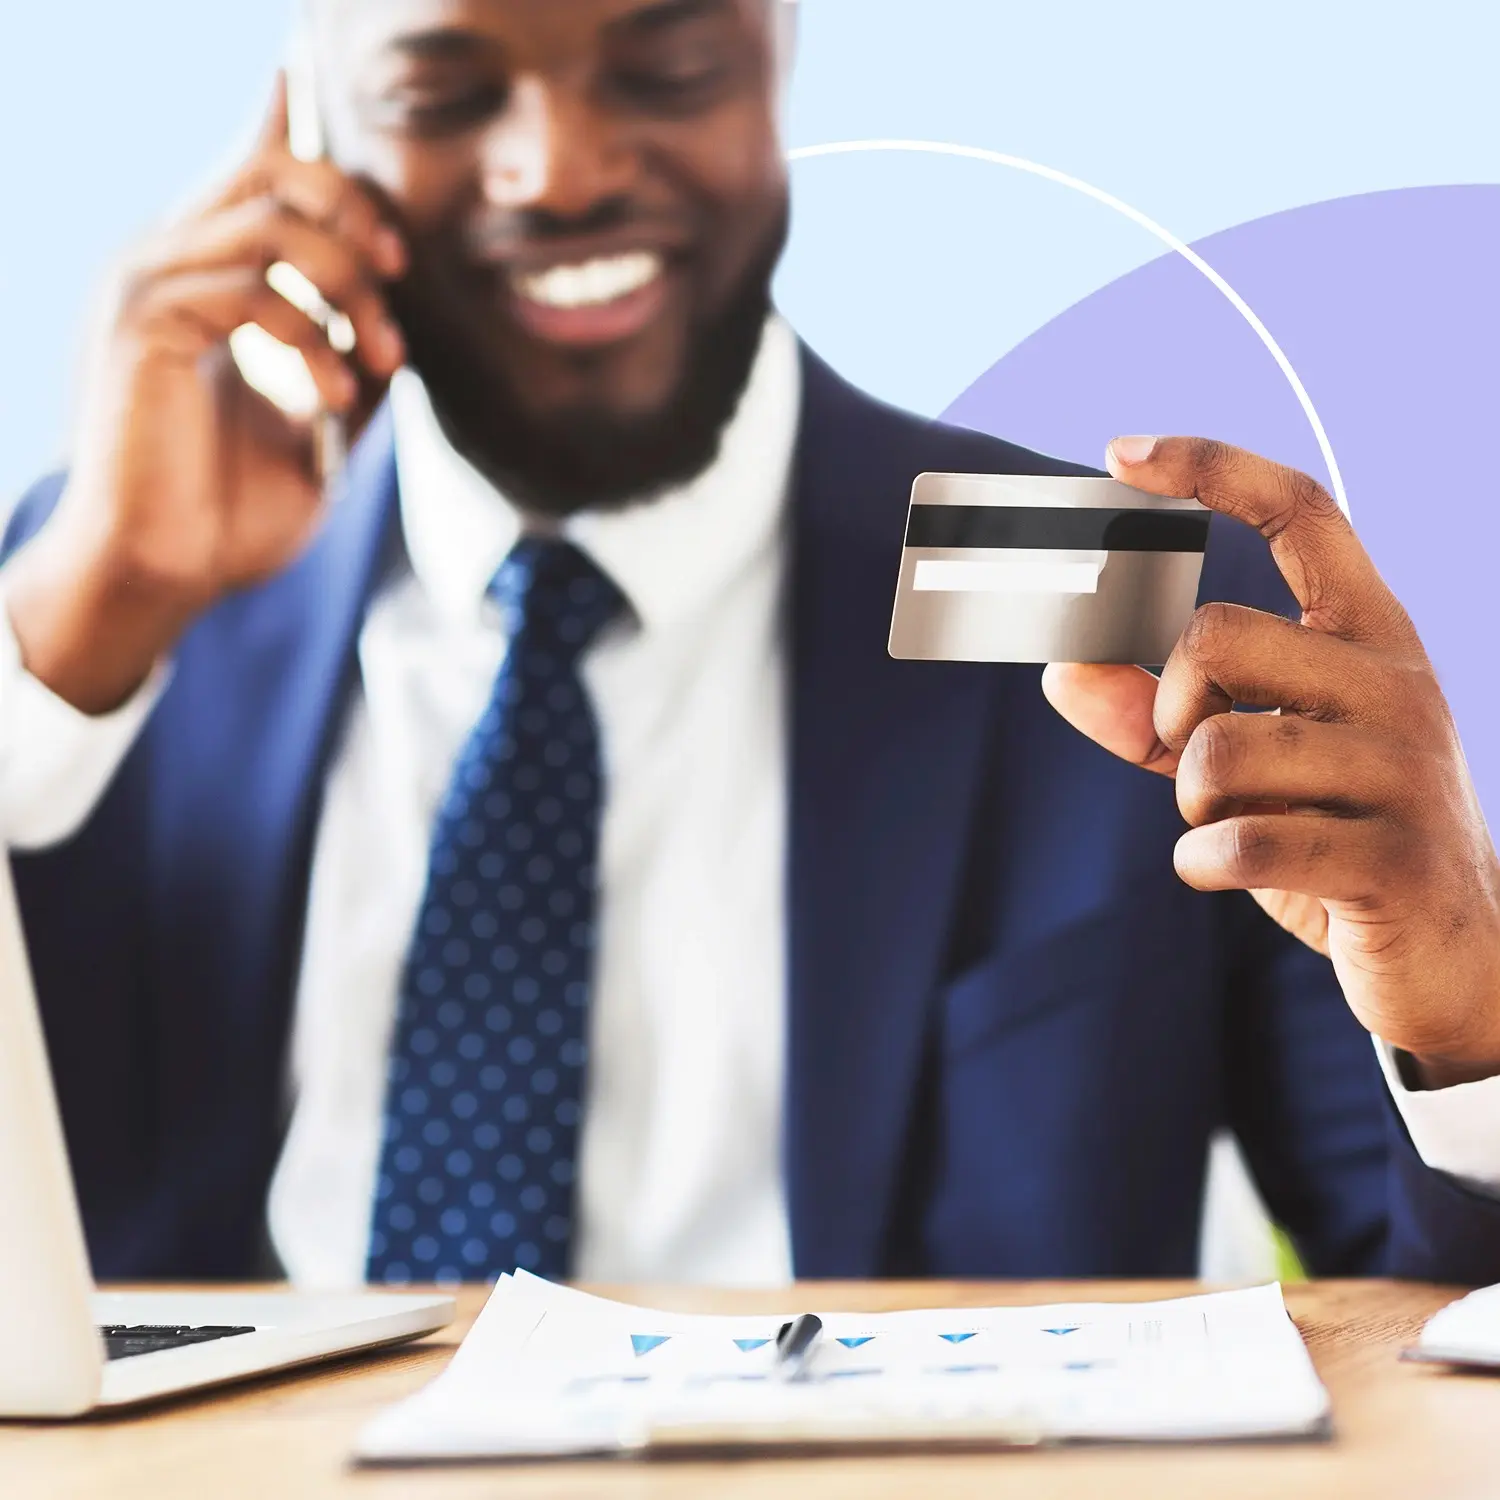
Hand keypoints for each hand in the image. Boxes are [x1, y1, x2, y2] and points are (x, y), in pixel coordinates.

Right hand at [4, 76, 407, 713]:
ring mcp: (145, 288)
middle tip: (398, 275)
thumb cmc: (229, 517)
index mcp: (200, 283)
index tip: (341, 141)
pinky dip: (312, 338)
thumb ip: (345, 368)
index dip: (294, 137)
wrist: (166, 576)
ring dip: (349, 289)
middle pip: (271, 170)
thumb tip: (397, 332)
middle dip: (354, 211)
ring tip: (378, 360)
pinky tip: (330, 393)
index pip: (248, 175)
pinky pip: (249, 289)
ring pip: (269, 221)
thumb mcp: (315, 433)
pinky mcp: (142, 324)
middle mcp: (164, 266)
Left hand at [1044, 436, 1499, 1088]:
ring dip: (1189, 798)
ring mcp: (1403, 769)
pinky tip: (1224, 870)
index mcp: (1370, 637)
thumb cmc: (1334, 833)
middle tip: (1185, 751)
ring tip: (1229, 823)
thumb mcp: (1243, 764)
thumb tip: (1062, 669)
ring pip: (1218, 747)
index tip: (1122, 452)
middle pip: (1217, 636)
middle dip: (1167, 703)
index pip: (1303, 514)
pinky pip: (1242, 840)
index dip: (1212, 470)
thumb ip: (1152, 716)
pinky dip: (1203, 862)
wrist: (1454, 952)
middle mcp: (1396, 682)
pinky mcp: (1392, 857)